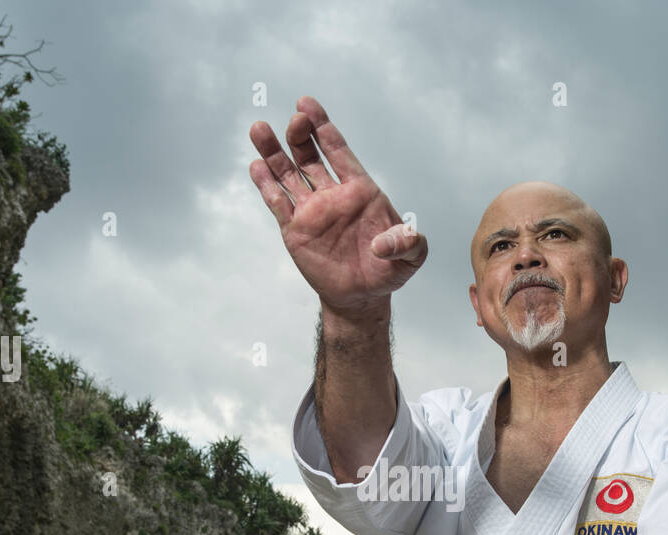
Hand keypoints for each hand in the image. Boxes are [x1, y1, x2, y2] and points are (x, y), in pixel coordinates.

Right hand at [249, 96, 427, 312]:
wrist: (362, 297)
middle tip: (294, 120)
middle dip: (300, 135)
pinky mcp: (295, 230)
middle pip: (310, 156)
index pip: (338, 151)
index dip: (323, 127)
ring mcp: (311, 211)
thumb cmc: (388, 271)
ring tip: (259, 129)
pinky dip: (266, 185)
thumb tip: (385, 243)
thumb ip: (409, 243)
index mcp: (360, 190)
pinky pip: (278, 203)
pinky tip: (256, 166)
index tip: (306, 104)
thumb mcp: (411, 257)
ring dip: (274, 152)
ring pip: (288, 174)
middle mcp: (332, 195)